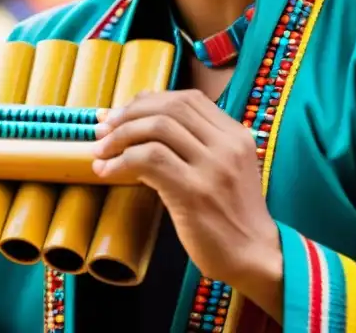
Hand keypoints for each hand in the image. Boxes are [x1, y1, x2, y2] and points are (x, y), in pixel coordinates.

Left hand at [91, 91, 283, 314]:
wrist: (255, 256)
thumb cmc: (231, 215)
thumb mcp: (224, 168)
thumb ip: (195, 144)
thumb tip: (140, 122)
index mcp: (235, 134)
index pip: (187, 99)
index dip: (148, 100)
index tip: (121, 114)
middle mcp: (227, 144)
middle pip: (170, 107)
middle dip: (129, 113)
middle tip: (103, 128)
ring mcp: (212, 167)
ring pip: (157, 127)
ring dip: (120, 135)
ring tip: (100, 150)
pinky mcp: (194, 192)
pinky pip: (149, 159)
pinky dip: (121, 161)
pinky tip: (107, 171)